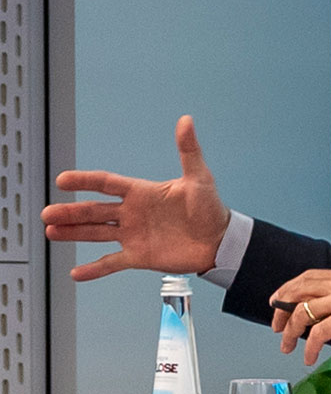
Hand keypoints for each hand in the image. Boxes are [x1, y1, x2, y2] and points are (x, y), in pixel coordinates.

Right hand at [41, 115, 229, 280]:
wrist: (220, 240)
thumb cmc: (210, 208)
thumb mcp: (198, 177)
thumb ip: (188, 150)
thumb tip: (186, 120)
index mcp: (142, 192)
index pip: (107, 183)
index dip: (85, 181)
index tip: (63, 180)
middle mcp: (133, 213)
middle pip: (95, 210)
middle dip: (70, 212)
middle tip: (47, 213)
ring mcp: (133, 235)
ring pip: (96, 233)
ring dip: (74, 233)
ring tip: (51, 232)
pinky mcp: (139, 256)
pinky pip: (112, 263)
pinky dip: (95, 269)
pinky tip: (77, 272)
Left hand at [270, 269, 330, 364]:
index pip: (308, 277)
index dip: (289, 288)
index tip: (279, 300)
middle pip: (299, 291)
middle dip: (282, 308)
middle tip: (276, 325)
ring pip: (303, 311)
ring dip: (290, 331)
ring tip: (286, 345)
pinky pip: (318, 333)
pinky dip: (309, 347)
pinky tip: (309, 357)